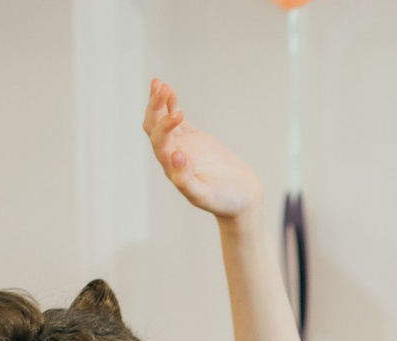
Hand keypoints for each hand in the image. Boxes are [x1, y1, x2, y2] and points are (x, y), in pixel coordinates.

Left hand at [143, 78, 259, 218]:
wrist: (242, 200)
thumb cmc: (225, 202)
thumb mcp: (205, 196)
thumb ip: (186, 180)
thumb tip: (175, 155)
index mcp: (172, 168)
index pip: (159, 142)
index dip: (164, 126)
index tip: (179, 115)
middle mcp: (171, 155)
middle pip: (153, 127)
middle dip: (155, 107)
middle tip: (161, 87)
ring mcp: (182, 145)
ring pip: (161, 120)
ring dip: (159, 102)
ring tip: (159, 83)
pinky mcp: (193, 139)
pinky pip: (176, 119)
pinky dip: (171, 104)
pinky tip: (169, 90)